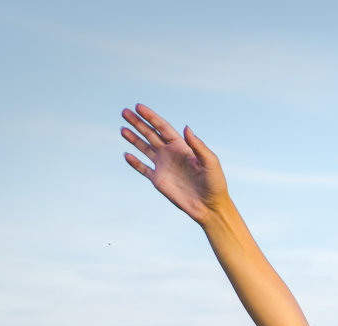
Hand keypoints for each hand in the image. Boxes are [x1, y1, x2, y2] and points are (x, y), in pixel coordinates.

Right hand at [120, 103, 229, 223]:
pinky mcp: (158, 180)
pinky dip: (135, 162)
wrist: (209, 206)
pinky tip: (126, 154)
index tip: (138, 107)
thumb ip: (198, 145)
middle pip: (150, 134)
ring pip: (144, 149)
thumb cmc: (215, 183)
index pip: (162, 128)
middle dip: (138, 123)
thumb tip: (186, 127)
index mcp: (182, 147)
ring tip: (122, 129)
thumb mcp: (210, 162)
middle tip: (125, 112)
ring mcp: (163, 166)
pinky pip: (143, 169)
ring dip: (134, 139)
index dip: (151, 117)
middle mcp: (170, 154)